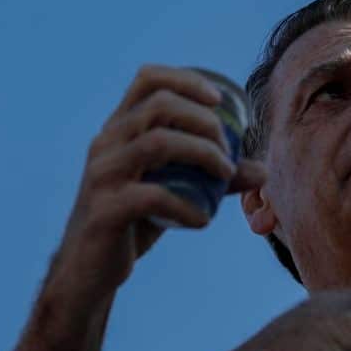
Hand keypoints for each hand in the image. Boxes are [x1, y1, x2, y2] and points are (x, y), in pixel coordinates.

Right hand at [51, 65, 265, 296]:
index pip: (147, 79)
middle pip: (159, 105)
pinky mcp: (104, 210)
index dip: (186, 79)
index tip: (219, 100)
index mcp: (119, 130)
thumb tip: (262, 170)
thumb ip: (215, 179)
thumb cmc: (135, 222)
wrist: (88, 270)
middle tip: (228, 150)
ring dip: (203, 153)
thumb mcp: (175, 191)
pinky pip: (152, 197)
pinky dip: (186, 206)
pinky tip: (203, 220)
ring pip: (157, 142)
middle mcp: (106, 144)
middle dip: (205, 120)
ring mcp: (102, 175)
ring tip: (225, 174)